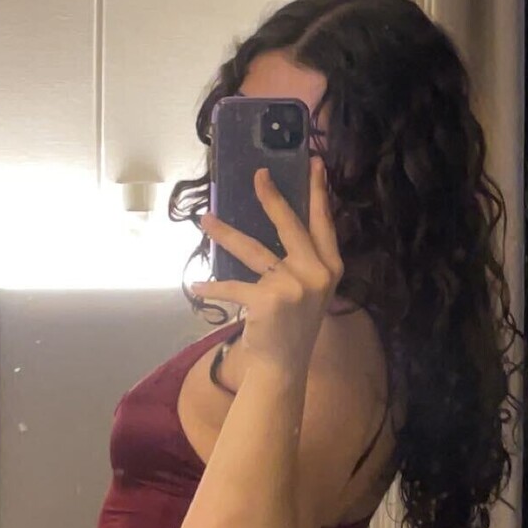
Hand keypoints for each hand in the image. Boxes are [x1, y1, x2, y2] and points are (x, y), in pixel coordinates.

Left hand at [192, 158, 342, 377]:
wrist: (285, 364)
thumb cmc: (295, 322)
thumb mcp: (311, 287)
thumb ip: (304, 257)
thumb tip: (279, 216)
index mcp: (330, 266)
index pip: (323, 222)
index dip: (317, 192)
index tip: (312, 163)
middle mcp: (316, 273)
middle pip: (290, 225)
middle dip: (271, 197)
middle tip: (257, 175)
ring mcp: (293, 286)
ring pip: (252, 250)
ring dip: (225, 233)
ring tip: (205, 220)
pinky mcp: (267, 301)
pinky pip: (232, 286)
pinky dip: (211, 287)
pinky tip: (197, 285)